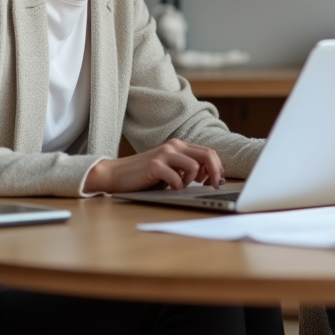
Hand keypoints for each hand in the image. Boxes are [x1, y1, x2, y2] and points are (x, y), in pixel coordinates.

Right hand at [83, 139, 223, 193]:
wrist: (116, 174)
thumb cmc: (145, 175)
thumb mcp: (170, 168)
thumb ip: (186, 168)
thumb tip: (211, 177)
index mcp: (179, 146)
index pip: (208, 152)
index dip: (217, 167)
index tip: (217, 181)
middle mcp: (174, 146)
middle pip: (207, 155)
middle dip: (216, 172)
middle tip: (215, 186)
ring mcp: (164, 154)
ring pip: (194, 165)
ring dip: (192, 180)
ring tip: (180, 186)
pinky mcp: (155, 165)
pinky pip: (177, 178)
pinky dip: (178, 186)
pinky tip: (170, 188)